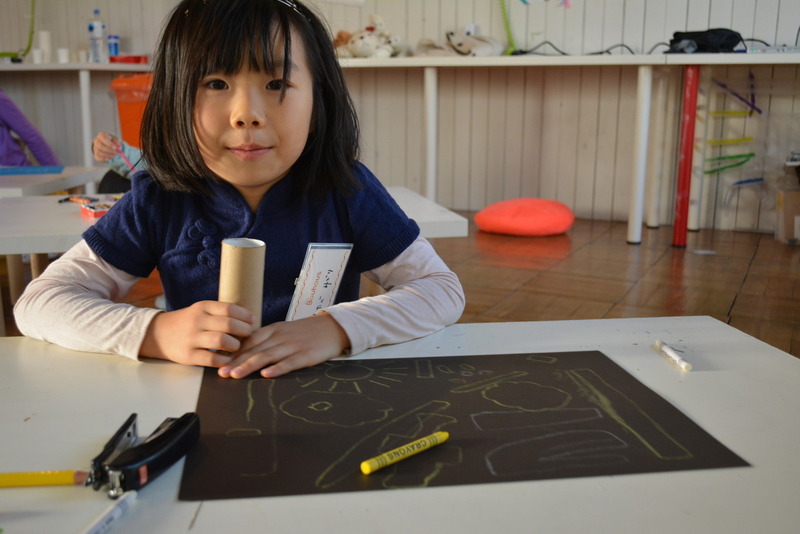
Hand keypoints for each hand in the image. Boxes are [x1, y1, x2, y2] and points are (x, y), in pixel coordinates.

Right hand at [92, 132, 120, 162]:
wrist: (104, 143)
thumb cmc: (110, 140)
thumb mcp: (114, 139)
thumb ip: (117, 142)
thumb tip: (119, 145)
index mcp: (101, 135)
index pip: (104, 139)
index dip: (109, 144)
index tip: (116, 148)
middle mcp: (96, 141)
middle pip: (100, 146)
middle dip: (109, 151)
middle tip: (116, 153)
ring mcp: (95, 148)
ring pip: (99, 152)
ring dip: (107, 155)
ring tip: (114, 155)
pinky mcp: (95, 154)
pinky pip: (97, 157)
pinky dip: (103, 159)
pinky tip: (109, 159)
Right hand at [140, 301, 255, 367]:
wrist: (157, 334)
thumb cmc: (187, 322)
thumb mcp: (200, 311)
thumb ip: (220, 313)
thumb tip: (248, 318)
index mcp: (202, 307)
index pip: (229, 308)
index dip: (245, 315)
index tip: (253, 321)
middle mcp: (197, 321)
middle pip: (228, 324)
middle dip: (244, 330)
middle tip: (248, 335)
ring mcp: (192, 338)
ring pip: (222, 340)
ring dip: (235, 345)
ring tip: (236, 347)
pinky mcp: (188, 355)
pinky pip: (212, 358)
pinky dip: (224, 360)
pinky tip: (228, 359)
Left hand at [218, 313, 350, 378]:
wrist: (333, 327)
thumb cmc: (306, 332)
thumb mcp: (284, 332)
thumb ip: (266, 341)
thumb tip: (244, 354)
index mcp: (273, 330)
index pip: (249, 341)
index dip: (233, 352)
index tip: (218, 362)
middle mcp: (280, 337)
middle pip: (254, 350)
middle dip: (236, 362)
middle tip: (221, 373)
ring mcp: (293, 346)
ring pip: (267, 356)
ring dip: (249, 366)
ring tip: (235, 375)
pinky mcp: (306, 355)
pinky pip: (290, 362)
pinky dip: (278, 368)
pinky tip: (267, 375)